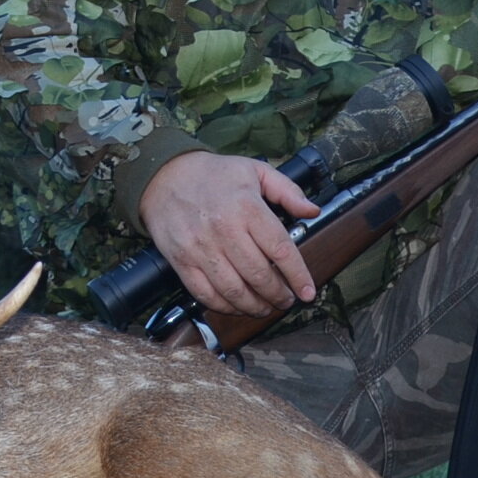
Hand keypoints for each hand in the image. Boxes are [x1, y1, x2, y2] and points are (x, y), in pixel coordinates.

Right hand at [139, 151, 320, 316]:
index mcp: (247, 207)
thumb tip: (313, 211)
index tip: (308, 292)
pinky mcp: (182, 261)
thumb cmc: (214, 173)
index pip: (280, 249)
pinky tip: (236, 306)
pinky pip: (205, 294)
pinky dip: (224, 307)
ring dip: (254, 306)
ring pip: (234, 290)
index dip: (298, 275)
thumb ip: (287, 191)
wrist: (164, 175)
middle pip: (259, 275)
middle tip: (286, 300)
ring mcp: (201, 248)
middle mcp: (224, 229)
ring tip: (266, 307)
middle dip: (279, 295)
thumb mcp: (255, 170)